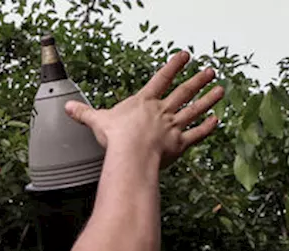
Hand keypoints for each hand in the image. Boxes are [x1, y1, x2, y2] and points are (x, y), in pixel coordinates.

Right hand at [63, 51, 223, 167]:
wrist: (131, 155)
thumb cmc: (116, 139)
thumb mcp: (97, 122)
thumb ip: (85, 114)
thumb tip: (68, 108)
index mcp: (144, 102)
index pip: (161, 78)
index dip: (173, 66)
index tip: (184, 56)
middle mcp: (162, 111)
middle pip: (183, 92)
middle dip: (197, 80)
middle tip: (209, 71)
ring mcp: (173, 127)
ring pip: (194, 110)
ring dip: (208, 99)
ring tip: (219, 90)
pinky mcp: (179, 144)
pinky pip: (196, 134)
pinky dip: (206, 128)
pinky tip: (215, 121)